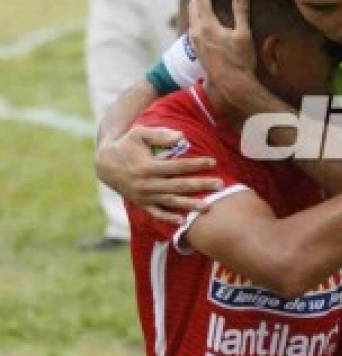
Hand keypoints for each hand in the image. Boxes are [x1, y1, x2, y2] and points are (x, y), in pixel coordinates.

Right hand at [95, 126, 223, 223]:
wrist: (105, 164)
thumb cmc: (127, 145)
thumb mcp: (139, 134)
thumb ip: (160, 135)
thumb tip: (181, 136)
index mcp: (148, 167)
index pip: (178, 166)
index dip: (196, 164)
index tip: (213, 162)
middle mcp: (147, 184)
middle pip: (179, 186)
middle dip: (200, 185)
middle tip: (220, 185)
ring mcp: (144, 196)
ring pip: (171, 202)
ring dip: (190, 204)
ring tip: (208, 207)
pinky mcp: (142, 203)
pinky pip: (156, 213)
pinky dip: (169, 218)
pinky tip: (183, 221)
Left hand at [188, 0, 257, 102]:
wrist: (231, 84)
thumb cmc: (239, 61)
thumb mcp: (243, 35)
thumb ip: (241, 11)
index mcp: (207, 25)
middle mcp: (197, 31)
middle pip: (192, 4)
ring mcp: (195, 41)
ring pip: (191, 16)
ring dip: (196, 3)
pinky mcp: (197, 49)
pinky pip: (193, 26)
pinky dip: (197, 15)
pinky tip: (204, 18)